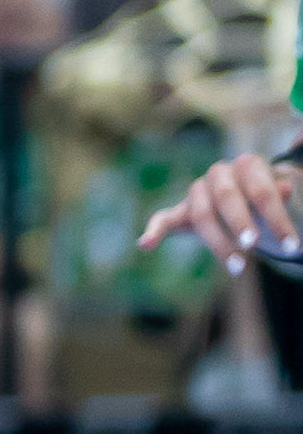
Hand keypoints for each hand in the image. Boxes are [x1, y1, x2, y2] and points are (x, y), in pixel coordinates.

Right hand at [145, 151, 300, 258]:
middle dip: (240, 222)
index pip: (261, 191)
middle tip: (254, 246)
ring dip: (219, 243)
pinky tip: (145, 244)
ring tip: (239, 268)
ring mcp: (196, 192)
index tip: (292, 244)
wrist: (248, 203)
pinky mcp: (180, 211)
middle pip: (226, 197)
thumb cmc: (266, 202)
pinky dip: (154, 231)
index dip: (277, 218)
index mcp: (246, 165)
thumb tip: (286, 188)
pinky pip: (163, 219)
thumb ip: (279, 194)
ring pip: (202, 215)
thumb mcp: (279, 199)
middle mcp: (218, 174)